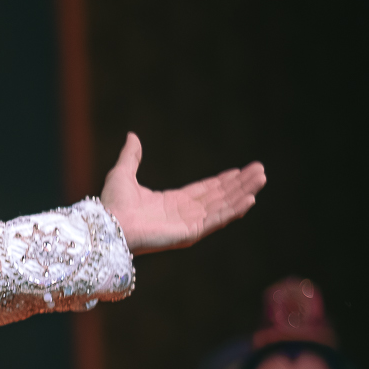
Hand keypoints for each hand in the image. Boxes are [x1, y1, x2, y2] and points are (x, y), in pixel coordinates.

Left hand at [99, 133, 263, 253]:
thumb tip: (132, 135)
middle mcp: (183, 213)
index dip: (223, 180)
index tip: (241, 170)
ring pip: (223, 206)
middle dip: (240, 183)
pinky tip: (249, 199)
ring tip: (261, 179)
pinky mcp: (190, 233)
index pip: (205, 189)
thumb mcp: (123, 173)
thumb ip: (131, 156)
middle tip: (260, 170)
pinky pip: (216, 220)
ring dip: (243, 193)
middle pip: (219, 196)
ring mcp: (188, 224)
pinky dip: (233, 210)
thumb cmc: (111, 204)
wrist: (107, 225)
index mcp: (171, 202)